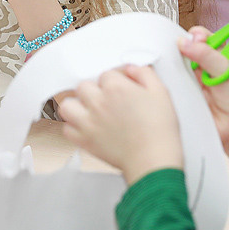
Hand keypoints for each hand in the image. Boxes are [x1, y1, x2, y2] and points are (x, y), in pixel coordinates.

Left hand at [61, 64, 183, 184]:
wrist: (154, 160)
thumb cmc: (159, 130)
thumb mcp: (161, 92)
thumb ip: (144, 74)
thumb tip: (130, 69)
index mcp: (116, 88)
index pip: (107, 74)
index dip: (116, 80)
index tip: (122, 88)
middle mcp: (98, 102)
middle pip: (83, 86)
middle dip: (94, 90)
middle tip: (105, 98)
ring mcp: (89, 121)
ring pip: (68, 105)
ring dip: (76, 106)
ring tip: (88, 110)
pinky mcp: (85, 140)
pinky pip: (67, 129)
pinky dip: (74, 128)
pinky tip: (86, 127)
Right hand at [179, 26, 228, 192]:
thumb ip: (208, 56)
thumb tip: (185, 42)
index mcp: (213, 56)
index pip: (197, 38)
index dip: (191, 36)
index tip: (189, 38)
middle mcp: (197, 68)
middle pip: (179, 51)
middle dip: (173, 48)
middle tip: (173, 49)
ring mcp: (186, 84)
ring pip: (171, 69)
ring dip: (167, 66)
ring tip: (166, 64)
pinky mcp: (179, 100)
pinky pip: (168, 88)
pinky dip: (164, 84)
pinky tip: (163, 81)